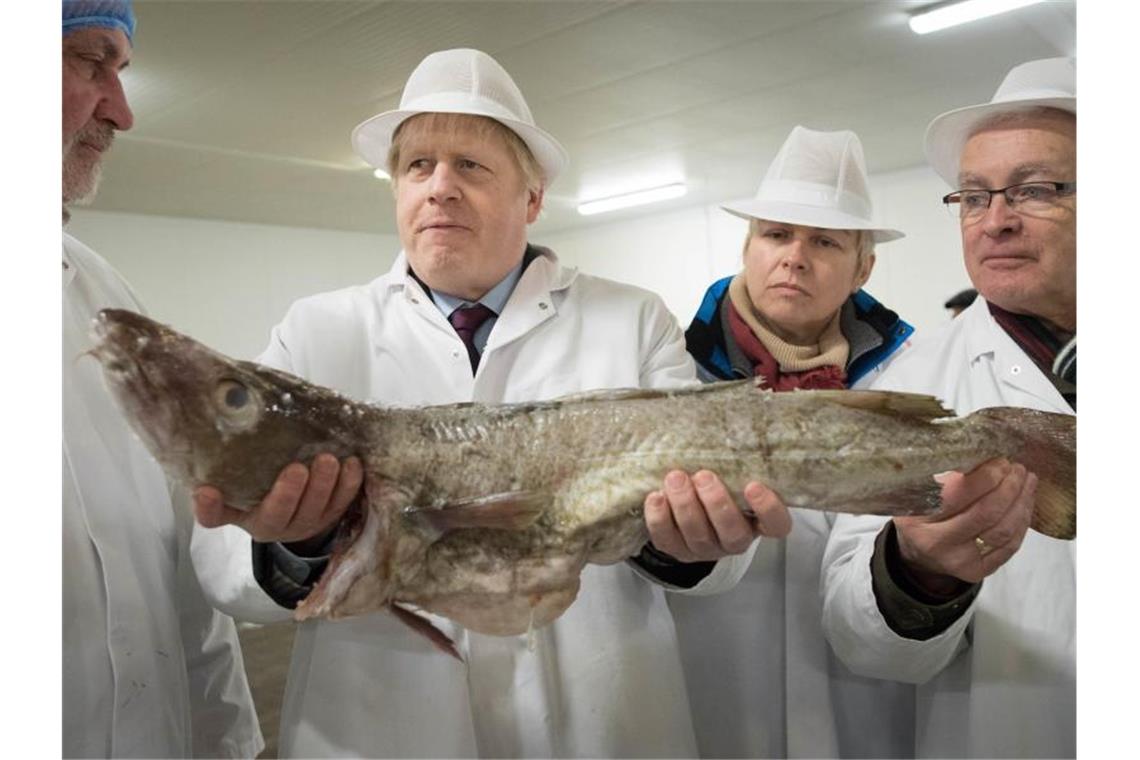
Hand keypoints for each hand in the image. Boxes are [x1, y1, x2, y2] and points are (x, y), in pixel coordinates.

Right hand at [193, 453, 363, 545]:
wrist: (295, 507)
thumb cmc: (261, 493)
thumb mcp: (238, 493)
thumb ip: (220, 489)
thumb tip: (201, 481)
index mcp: (247, 518)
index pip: (220, 517)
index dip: (212, 508)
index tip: (206, 491)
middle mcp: (276, 525)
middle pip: (280, 515)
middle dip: (290, 493)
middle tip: (297, 468)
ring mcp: (307, 522)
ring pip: (316, 509)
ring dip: (325, 486)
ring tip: (329, 460)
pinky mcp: (332, 514)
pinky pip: (343, 502)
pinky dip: (350, 484)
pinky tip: (353, 464)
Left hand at [643, 470, 791, 561]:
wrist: (688, 508)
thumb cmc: (719, 484)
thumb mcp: (734, 472)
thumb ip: (739, 457)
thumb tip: (740, 411)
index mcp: (758, 521)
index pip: (777, 524)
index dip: (769, 509)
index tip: (753, 485)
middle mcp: (735, 539)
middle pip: (732, 532)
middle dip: (716, 504)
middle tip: (704, 476)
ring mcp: (706, 548)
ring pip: (698, 535)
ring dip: (685, 505)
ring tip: (676, 478)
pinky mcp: (677, 550)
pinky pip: (667, 540)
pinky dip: (660, 518)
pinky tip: (656, 496)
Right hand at [894, 458, 1037, 588]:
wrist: (916, 552)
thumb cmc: (917, 515)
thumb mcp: (914, 494)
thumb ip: (941, 479)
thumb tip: (982, 458)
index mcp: (920, 522)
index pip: (960, 497)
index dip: (986, 477)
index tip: (1000, 461)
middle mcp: (940, 546)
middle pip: (987, 514)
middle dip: (1010, 487)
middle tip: (1017, 468)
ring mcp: (961, 562)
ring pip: (1004, 531)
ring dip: (1022, 502)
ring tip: (1027, 481)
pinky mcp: (979, 571)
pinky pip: (1010, 547)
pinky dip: (1022, 522)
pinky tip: (1025, 503)